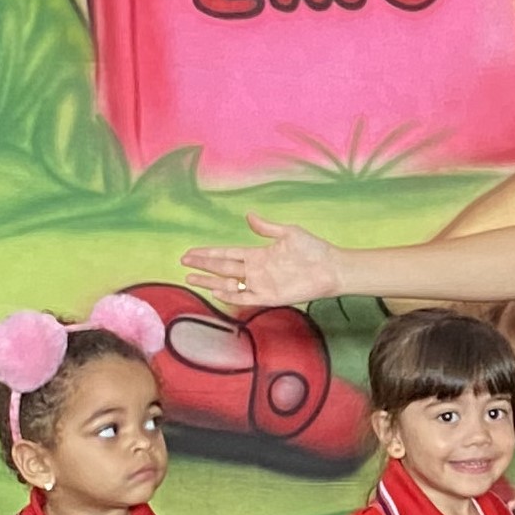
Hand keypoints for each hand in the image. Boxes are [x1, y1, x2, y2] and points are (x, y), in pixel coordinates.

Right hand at [180, 214, 343, 309]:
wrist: (331, 268)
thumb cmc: (313, 250)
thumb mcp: (288, 233)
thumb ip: (267, 228)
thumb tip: (248, 216)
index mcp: (258, 255)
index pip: (227, 254)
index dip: (209, 253)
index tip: (191, 252)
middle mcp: (256, 271)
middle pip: (222, 268)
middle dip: (203, 265)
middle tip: (183, 263)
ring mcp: (261, 284)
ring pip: (228, 284)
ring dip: (210, 281)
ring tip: (191, 278)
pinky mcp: (269, 297)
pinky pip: (245, 298)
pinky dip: (230, 295)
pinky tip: (216, 290)